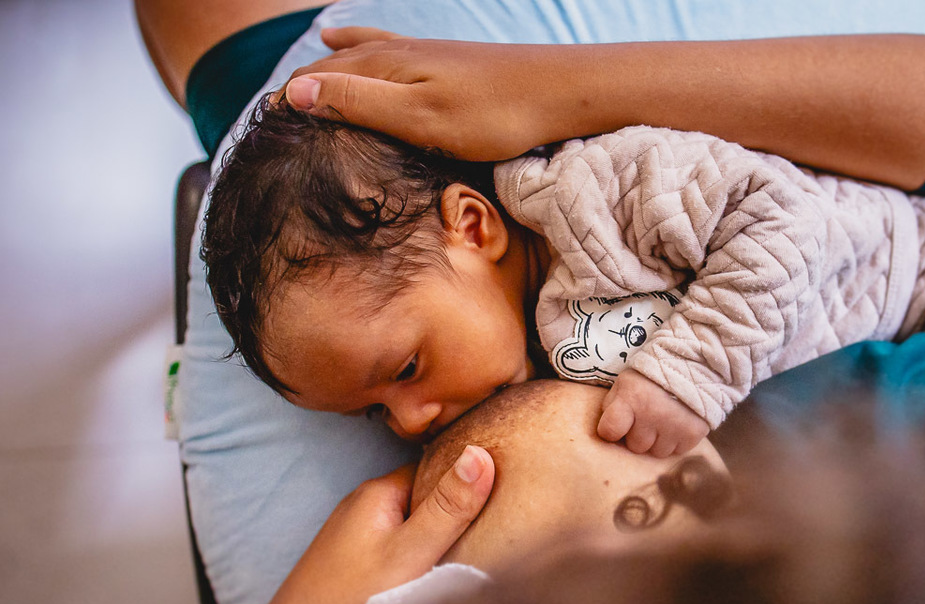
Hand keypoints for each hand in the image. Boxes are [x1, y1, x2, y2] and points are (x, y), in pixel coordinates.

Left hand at [241, 445, 494, 603]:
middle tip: (499, 527)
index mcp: (377, 493)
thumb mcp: (410, 553)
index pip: (436, 469)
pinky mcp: (353, 564)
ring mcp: (355, 536)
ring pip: (411, 526)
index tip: (507, 490)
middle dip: (455, 511)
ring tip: (475, 553)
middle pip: (424, 498)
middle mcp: (363, 507)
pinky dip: (418, 557)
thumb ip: (448, 508)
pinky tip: (433, 577)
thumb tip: (480, 453)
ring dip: (437, 538)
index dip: (469, 480)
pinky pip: (397, 548)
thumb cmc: (349, 601)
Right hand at [282, 27, 575, 160]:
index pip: (315, 81)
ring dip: (319, 69)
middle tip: (265, 120)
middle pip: (330, 67)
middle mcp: (395, 52)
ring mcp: (418, 54)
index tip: (259, 134)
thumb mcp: (419, 119)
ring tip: (291, 82)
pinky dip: (351, 46)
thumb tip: (295, 92)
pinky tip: (344, 39)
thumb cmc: (492, 113)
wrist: (557, 91)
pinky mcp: (440, 62)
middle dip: (297, 88)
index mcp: (384, 67)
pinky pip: (379, 48)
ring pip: (352, 56)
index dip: (285, 105)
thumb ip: (359, 104)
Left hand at [598, 370, 709, 457]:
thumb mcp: (625, 383)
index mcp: (632, 397)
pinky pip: (677, 451)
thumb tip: (608, 433)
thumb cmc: (650, 377)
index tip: (619, 425)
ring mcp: (674, 425)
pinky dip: (677, 441)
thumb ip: (612, 406)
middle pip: (635, 446)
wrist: (690, 365)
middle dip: (638, 435)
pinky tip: (677, 424)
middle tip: (647, 418)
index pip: (609, 432)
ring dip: (658, 440)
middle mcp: (652, 413)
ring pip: (657, 452)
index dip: (612, 431)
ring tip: (663, 421)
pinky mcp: (693, 433)